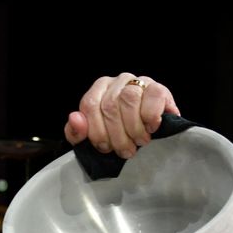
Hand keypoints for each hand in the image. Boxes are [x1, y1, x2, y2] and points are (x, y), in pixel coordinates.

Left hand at [64, 73, 178, 158]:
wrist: (152, 134)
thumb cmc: (121, 135)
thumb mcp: (95, 138)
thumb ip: (77, 132)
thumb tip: (75, 118)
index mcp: (99, 89)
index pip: (90, 105)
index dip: (97, 131)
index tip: (106, 148)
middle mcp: (117, 82)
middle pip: (110, 106)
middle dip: (117, 136)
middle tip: (126, 151)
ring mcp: (138, 82)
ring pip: (130, 99)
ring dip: (134, 128)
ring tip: (139, 141)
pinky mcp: (158, 88)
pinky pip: (153, 96)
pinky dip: (151, 117)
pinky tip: (151, 128)